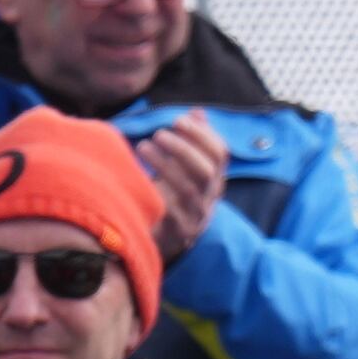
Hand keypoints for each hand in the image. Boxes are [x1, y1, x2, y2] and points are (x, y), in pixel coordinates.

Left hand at [140, 113, 227, 260]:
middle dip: (184, 148)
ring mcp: (194, 217)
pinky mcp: (175, 234)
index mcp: (214, 181)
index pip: (220, 154)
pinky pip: (167, 212)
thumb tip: (196, 112)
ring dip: (165, 165)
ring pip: (187, 189)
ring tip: (142, 147)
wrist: (164, 246)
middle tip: (158, 133)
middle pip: (206, 170)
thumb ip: (192, 143)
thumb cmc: (171, 199)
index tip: (179, 120)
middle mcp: (209, 199)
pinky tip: (136, 178)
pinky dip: (154, 192)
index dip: (203, 135)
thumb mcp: (184, 171)